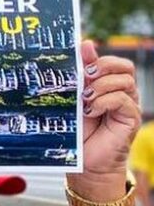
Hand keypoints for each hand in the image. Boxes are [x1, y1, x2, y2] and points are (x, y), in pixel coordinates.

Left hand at [79, 42, 139, 186]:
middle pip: (124, 66)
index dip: (99, 57)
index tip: (82, 58)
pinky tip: (91, 110)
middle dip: (103, 66)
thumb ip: (80, 76)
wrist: (85, 162)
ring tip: (85, 99)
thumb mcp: (75, 100)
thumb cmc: (79, 133)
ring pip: (124, 81)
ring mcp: (128, 105)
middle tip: (86, 76)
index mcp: (108, 86)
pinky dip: (104, 101)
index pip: (113, 62)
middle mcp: (122, 92)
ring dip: (101, 86)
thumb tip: (85, 44)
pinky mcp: (130, 118)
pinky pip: (122, 99)